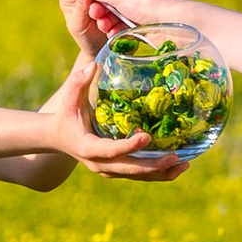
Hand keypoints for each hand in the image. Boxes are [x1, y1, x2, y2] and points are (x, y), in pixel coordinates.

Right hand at [39, 52, 187, 182]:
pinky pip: (139, 175)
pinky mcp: (116, 170)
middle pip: (129, 169)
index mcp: (87, 148)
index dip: (128, 146)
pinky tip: (177, 165)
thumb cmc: (65, 116)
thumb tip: (94, 65)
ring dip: (161, 172)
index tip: (147, 136)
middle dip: (153, 166)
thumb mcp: (68, 99)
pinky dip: (158, 172)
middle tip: (176, 157)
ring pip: (137, 176)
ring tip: (184, 164)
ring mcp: (108, 170)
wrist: (57, 139)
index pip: (110, 150)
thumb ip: (78, 82)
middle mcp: (99, 164)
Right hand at [58, 0, 188, 45]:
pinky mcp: (141, 21)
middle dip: (101, 5)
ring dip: (106, 18)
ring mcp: (140, 5)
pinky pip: (123, 22)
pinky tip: (111, 32)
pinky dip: (116, 27)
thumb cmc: (148, 3)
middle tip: (94, 13)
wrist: (174, 25)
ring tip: (103, 25)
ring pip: (115, 11)